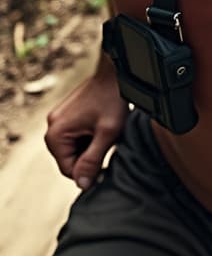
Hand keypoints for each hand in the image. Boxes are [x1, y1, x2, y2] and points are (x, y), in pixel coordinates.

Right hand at [45, 69, 127, 189]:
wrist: (115, 71)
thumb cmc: (112, 99)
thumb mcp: (107, 133)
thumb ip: (92, 160)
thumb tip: (82, 184)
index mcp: (56, 134)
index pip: (69, 170)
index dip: (89, 170)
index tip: (106, 159)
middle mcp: (52, 126)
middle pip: (70, 158)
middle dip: (90, 154)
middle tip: (108, 140)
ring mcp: (58, 118)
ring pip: (74, 147)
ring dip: (90, 144)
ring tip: (106, 130)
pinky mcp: (66, 113)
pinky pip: (75, 135)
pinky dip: (89, 134)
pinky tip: (102, 124)